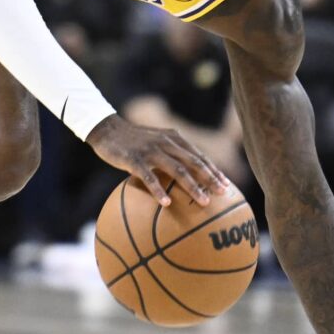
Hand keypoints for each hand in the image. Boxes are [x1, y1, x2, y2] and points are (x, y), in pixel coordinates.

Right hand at [86, 113, 229, 205]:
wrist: (107, 130)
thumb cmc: (133, 140)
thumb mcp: (156, 141)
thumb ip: (171, 152)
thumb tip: (187, 175)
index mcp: (173, 138)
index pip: (199, 156)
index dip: (214, 170)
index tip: (226, 185)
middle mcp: (166, 143)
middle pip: (194, 162)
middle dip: (210, 179)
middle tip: (222, 194)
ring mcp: (151, 151)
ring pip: (177, 170)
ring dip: (192, 187)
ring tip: (203, 202)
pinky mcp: (135, 159)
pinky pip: (150, 177)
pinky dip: (159, 190)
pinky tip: (166, 203)